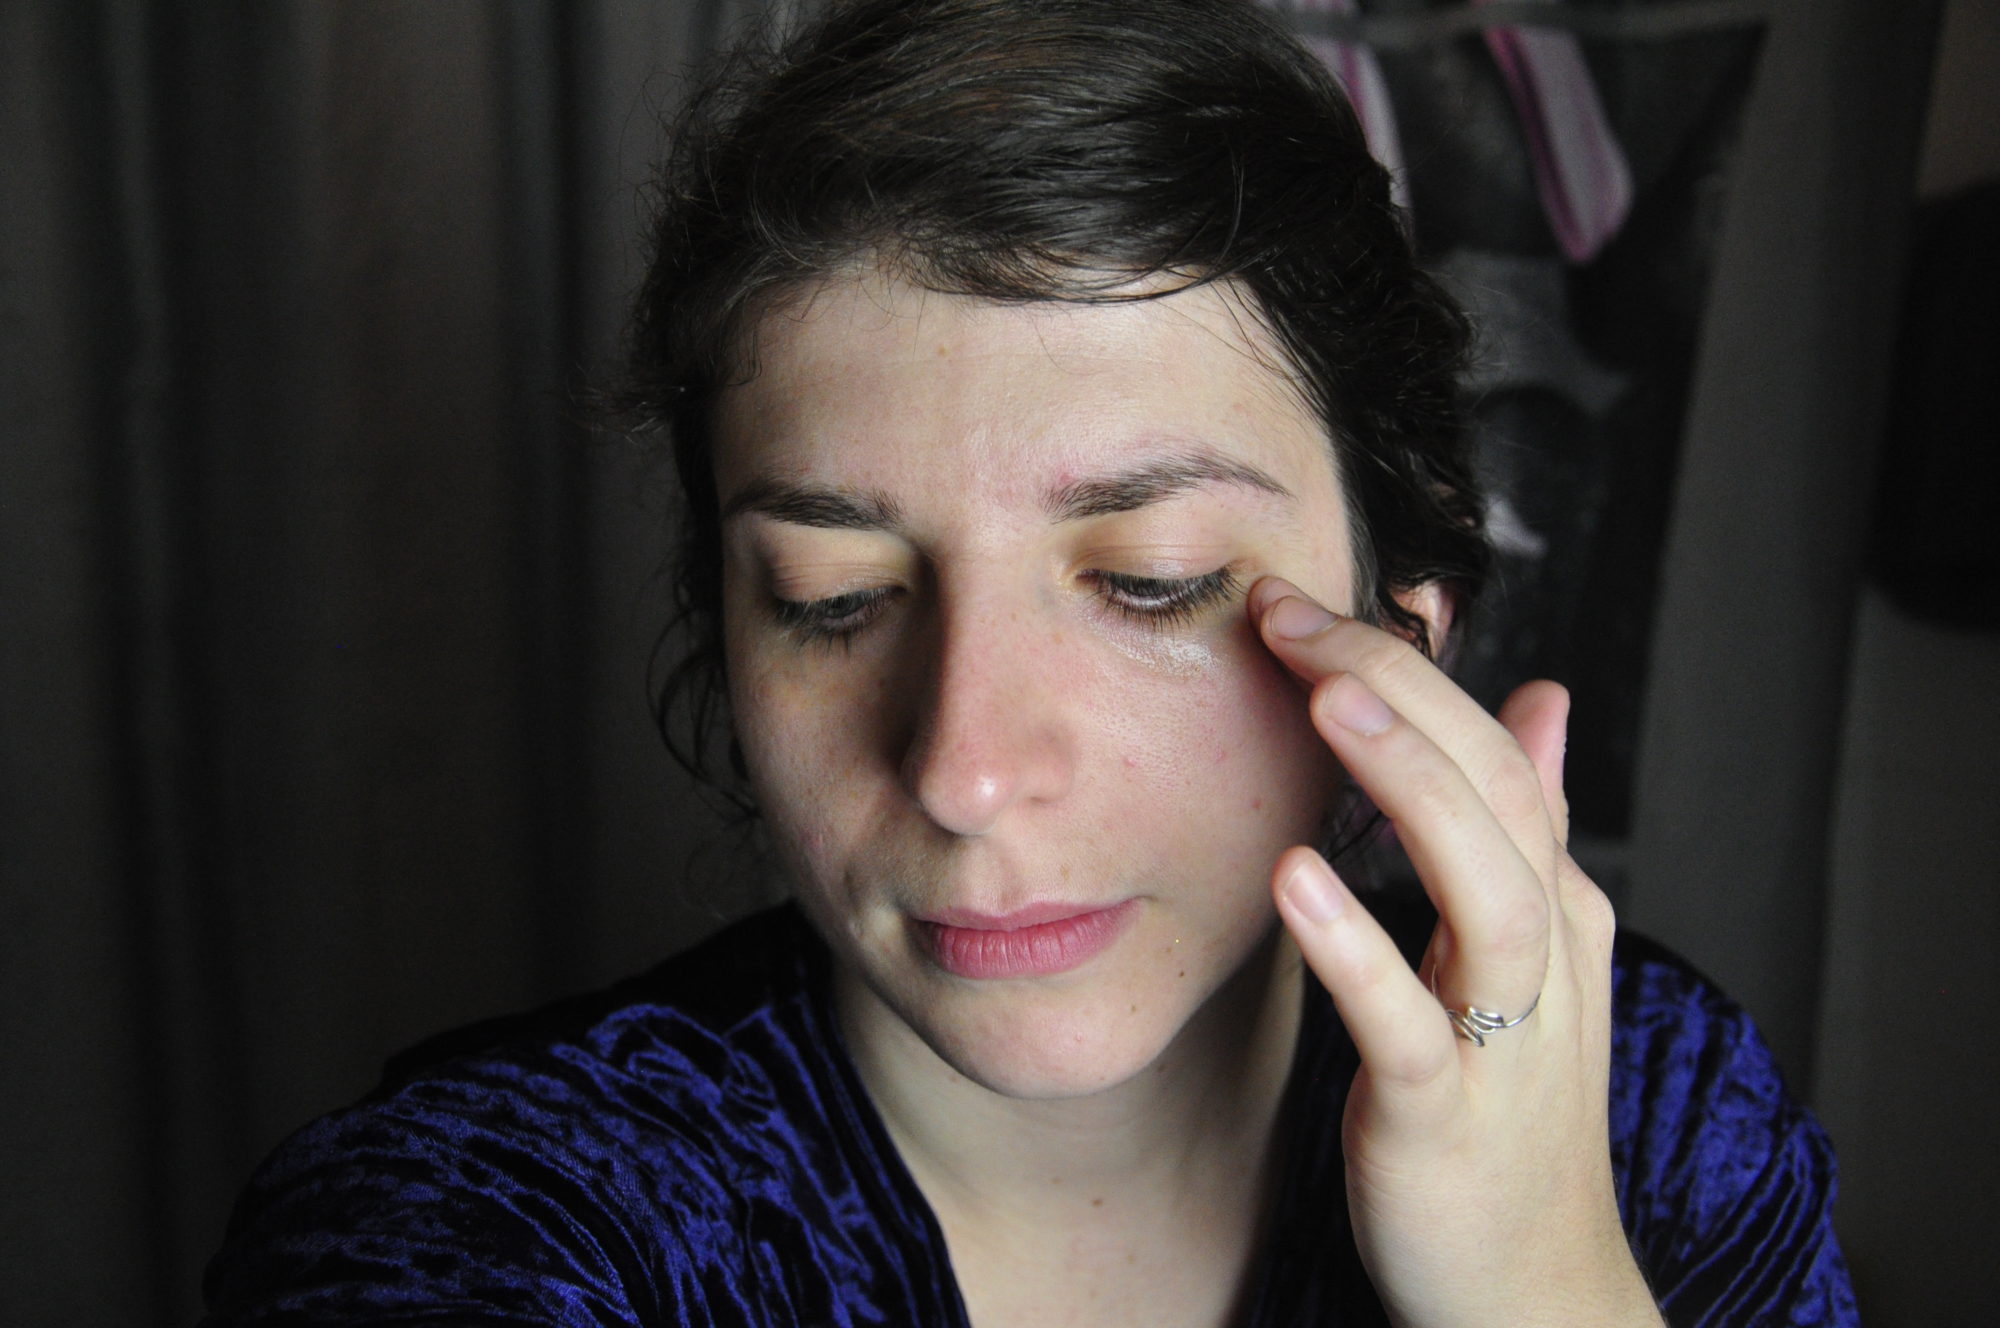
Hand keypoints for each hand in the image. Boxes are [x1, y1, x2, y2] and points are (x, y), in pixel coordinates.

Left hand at [1248, 577, 1659, 1327]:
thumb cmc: (1509, 1112)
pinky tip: (1294, 876)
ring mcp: (1500, 1036)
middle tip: (1292, 610)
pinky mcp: (1445, 1117)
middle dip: (1398, 687)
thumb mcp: (1521, 956)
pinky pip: (1406, 1024)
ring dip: (1410, 784)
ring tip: (1327, 696)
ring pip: (1485, 887)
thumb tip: (1539, 699)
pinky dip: (1358, 947)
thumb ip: (1525, 827)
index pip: (1493, 751)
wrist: (1530, 1289)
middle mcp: (1540, 954)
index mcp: (1548, 904)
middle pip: (1495, 789)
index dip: (1405, 666)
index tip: (1300, 604)